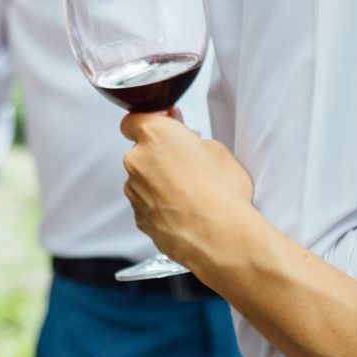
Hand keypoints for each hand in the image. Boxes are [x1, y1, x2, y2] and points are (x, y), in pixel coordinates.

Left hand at [120, 112, 254, 274]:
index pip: (134, 120)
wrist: (219, 237)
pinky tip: (184, 213)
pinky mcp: (139, 217)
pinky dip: (160, 206)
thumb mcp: (218, 149)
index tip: (165, 129)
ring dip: (160, 182)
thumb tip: (188, 142)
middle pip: (141, 151)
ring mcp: (134, 191)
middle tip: (188, 165)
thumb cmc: (222, 192)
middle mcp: (137, 160)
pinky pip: (147, 204)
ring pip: (143, 180)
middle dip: (160, 156)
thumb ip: (193, 140)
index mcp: (155, 134)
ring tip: (191, 195)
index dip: (150, 124)